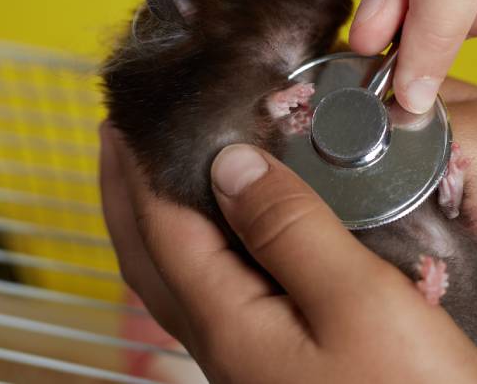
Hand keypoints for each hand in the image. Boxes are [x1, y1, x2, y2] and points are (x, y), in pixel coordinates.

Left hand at [100, 123, 476, 382]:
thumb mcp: (357, 300)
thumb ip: (290, 231)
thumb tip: (232, 167)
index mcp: (228, 322)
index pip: (160, 227)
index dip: (139, 167)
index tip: (128, 118)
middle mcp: (223, 342)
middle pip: (149, 256)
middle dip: (124, 194)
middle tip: (119, 139)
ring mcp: (246, 355)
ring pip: (176, 275)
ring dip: (156, 218)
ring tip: (161, 172)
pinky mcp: (275, 359)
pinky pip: (214, 289)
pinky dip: (201, 244)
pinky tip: (230, 231)